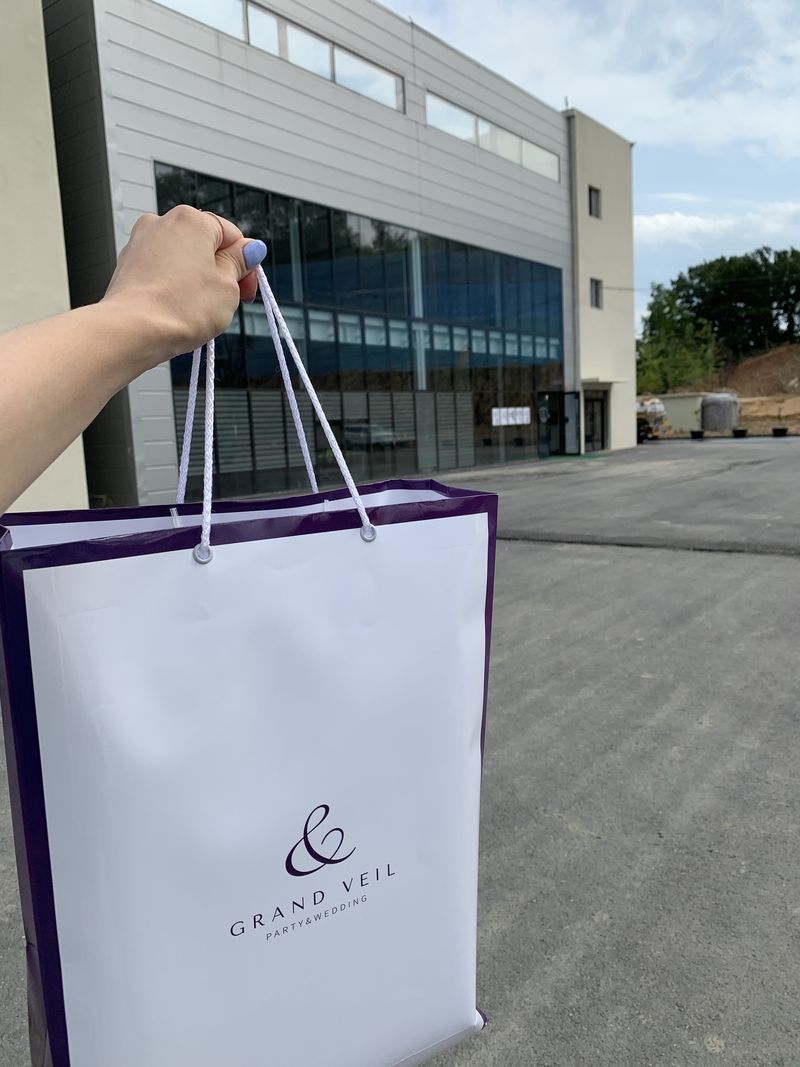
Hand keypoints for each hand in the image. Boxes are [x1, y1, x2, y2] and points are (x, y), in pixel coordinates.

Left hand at [101, 206, 266, 366]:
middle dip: (219, 272)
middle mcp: (162, 222)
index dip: (245, 265)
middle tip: (226, 303)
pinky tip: (176, 309)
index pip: (232, 236)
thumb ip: (239, 263)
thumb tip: (250, 248)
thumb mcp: (227, 286)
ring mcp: (140, 242)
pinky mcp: (127, 264)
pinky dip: (173, 286)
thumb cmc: (180, 307)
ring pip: (182, 259)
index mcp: (192, 219)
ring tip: (198, 310)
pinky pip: (161, 271)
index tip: (245, 290)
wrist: (132, 330)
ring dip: (196, 280)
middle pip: (205, 245)